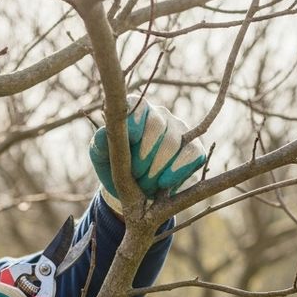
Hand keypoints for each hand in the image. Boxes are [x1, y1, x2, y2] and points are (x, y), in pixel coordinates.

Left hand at [89, 97, 205, 210]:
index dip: (134, 122)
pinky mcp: (195, 148)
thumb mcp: (101, 155)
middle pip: (157, 126)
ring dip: (157, 168)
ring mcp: (181, 130)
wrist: (133, 190)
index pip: (138, 105)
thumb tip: (106, 131)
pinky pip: (193, 154)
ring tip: (145, 184)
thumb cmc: (115, 166)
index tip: (129, 142)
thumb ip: (101, 142)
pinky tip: (164, 183)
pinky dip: (178, 171)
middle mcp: (160, 114)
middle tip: (134, 175)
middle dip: (144, 155)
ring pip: (174, 143)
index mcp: (135, 109)